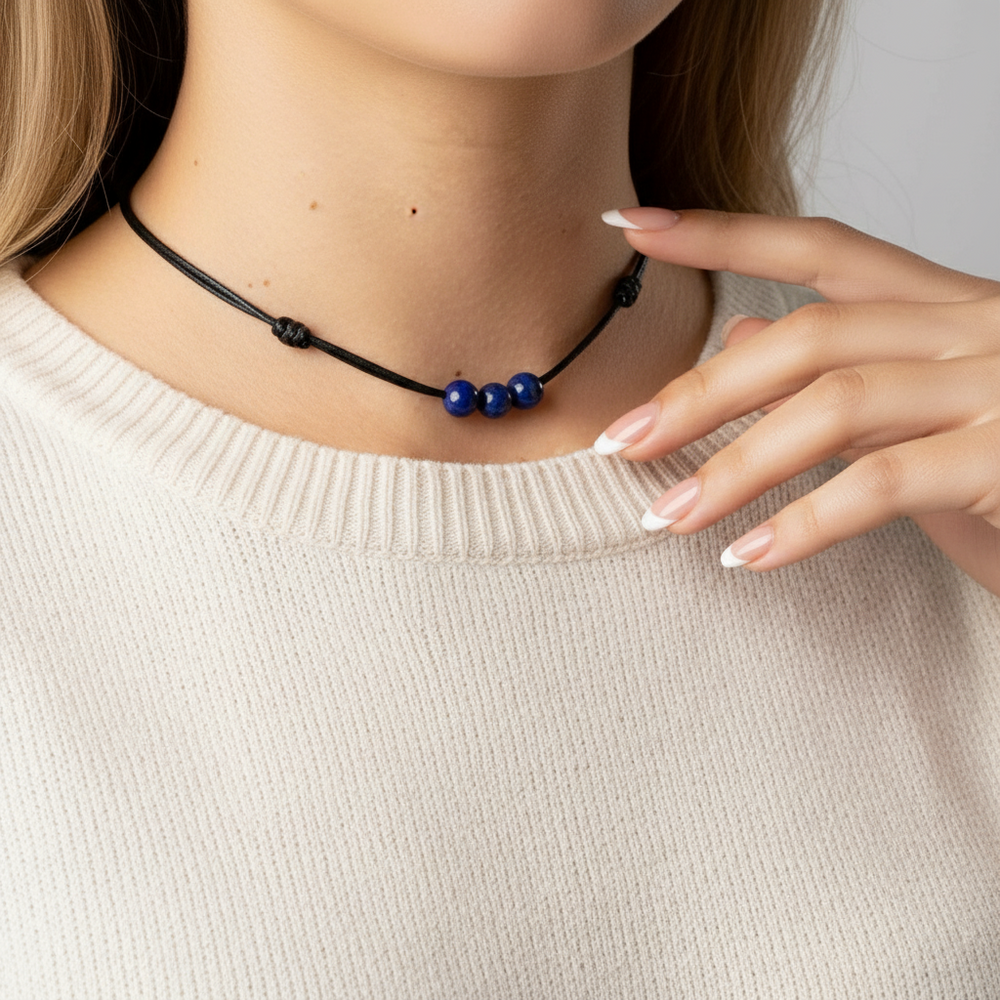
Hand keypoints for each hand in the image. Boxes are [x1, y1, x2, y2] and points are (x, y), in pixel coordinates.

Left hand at [597, 208, 999, 596]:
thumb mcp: (922, 416)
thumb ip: (843, 373)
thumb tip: (747, 330)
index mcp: (947, 308)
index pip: (821, 248)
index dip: (723, 230)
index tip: (632, 224)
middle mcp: (976, 327)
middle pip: (809, 335)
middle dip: (701, 390)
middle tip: (620, 443)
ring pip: (835, 404)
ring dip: (734, 468)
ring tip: (663, 518)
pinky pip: (884, 482)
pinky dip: (805, 522)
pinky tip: (748, 557)